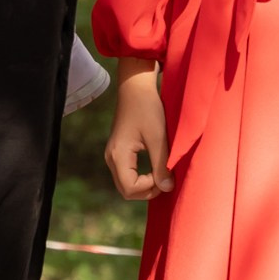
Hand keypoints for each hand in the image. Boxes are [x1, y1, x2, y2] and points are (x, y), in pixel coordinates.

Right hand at [105, 61, 169, 197]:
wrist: (136, 89)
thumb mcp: (158, 137)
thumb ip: (161, 164)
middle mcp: (111, 158)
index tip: (165, 176)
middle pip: (125, 190)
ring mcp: (113, 155)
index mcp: (118, 155)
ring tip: (162, 173)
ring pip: (126, 184)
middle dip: (147, 190)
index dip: (149, 188)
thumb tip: (167, 189)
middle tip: (166, 179)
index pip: (129, 188)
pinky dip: (141, 178)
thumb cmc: (148, 109)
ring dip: (144, 185)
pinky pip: (127, 174)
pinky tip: (155, 170)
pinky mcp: (118, 152)